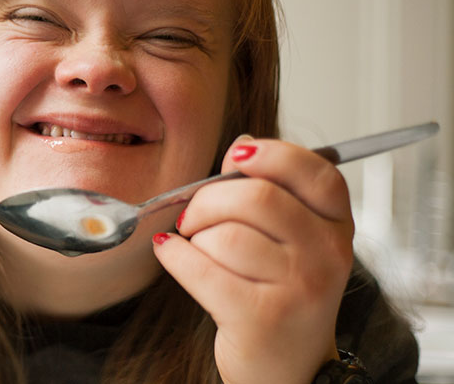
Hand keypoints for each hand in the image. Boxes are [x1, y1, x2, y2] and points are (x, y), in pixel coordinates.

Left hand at [152, 136, 351, 383]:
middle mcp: (328, 255)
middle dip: (209, 200)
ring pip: (225, 234)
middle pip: (257, 197)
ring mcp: (300, 288)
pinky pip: (200, 268)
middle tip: (194, 216)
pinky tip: (171, 253)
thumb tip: (241, 146)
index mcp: (337, 225)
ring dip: (195, 237)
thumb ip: (270, 190)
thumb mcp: (291, 239)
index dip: (271, 154)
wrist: (286, 367)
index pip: (316, 171)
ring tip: (198, 249)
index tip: (236, 160)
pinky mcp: (262, 317)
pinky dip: (174, 256)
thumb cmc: (279, 292)